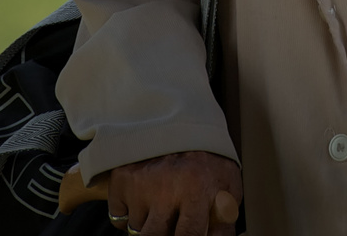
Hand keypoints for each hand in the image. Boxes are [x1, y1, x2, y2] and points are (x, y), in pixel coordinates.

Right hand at [106, 151, 241, 235]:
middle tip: (172, 221)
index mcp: (197, 188)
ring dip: (149, 223)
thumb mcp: (226, 183)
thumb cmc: (207, 157)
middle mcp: (166, 187)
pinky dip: (131, 212)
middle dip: (164, 234)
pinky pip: (119, 216)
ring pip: (136, 229)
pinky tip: (146, 195)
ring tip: (164, 201)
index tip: (185, 235)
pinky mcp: (120, 179)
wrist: (181, 122)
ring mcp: (140, 184)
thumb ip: (224, 218)